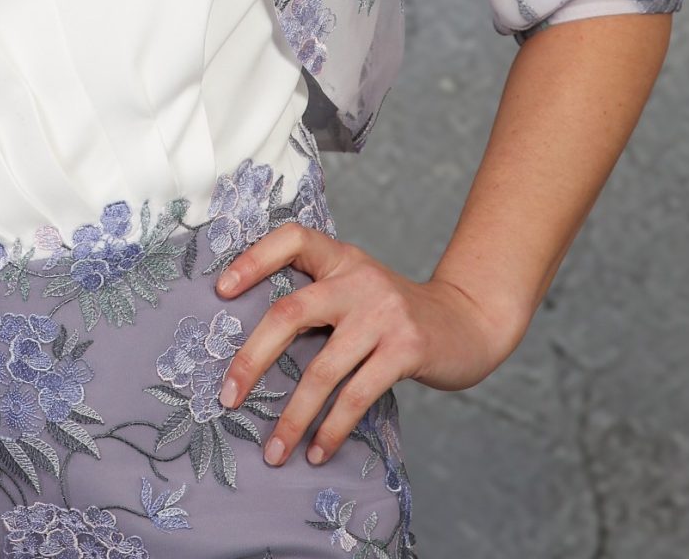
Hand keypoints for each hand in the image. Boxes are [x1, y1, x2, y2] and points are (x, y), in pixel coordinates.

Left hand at [212, 223, 520, 467]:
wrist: (468, 322)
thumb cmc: (395, 314)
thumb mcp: (358, 289)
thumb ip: (319, 299)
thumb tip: (255, 347)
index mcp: (341, 258)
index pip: (292, 239)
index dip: (253, 259)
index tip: (220, 290)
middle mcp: (359, 278)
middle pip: (291, 312)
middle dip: (253, 358)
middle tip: (227, 396)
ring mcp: (384, 313)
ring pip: (323, 368)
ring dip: (294, 416)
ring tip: (273, 449)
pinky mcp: (406, 349)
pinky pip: (357, 395)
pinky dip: (332, 428)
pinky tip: (318, 450)